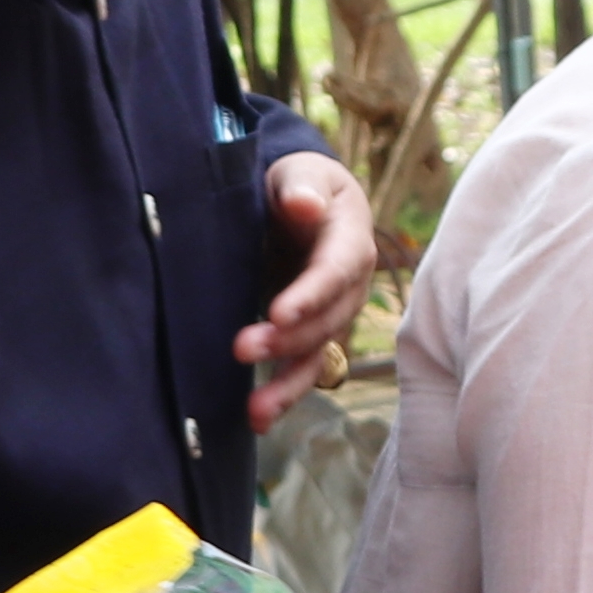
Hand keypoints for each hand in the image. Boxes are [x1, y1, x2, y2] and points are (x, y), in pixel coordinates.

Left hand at [238, 152, 375, 432]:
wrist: (302, 201)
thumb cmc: (300, 183)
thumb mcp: (301, 172)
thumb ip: (302, 186)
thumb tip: (303, 205)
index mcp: (350, 241)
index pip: (334, 271)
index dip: (310, 294)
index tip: (279, 313)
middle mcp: (348, 287)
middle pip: (325, 320)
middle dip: (287, 340)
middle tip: (242, 348)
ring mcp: (331, 317)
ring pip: (317, 355)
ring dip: (288, 384)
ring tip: (256, 411)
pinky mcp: (310, 337)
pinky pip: (303, 370)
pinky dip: (283, 395)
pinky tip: (257, 419)